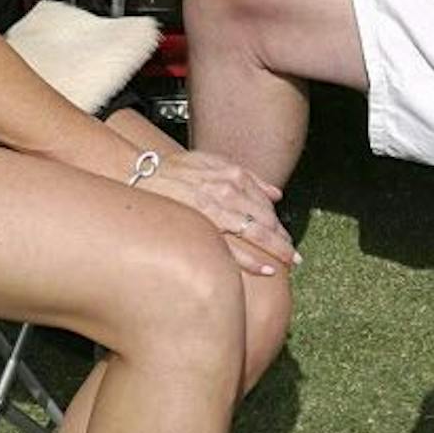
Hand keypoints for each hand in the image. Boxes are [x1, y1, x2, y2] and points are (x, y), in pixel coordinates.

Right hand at [137, 147, 297, 274]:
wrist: (138, 179)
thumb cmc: (173, 172)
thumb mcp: (209, 162)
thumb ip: (245, 175)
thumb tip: (276, 194)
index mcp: (230, 176)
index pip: (264, 202)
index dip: (277, 221)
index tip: (285, 236)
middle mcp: (227, 193)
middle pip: (264, 219)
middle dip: (281, 238)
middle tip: (295, 256)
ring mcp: (215, 212)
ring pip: (255, 233)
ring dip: (276, 249)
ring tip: (289, 262)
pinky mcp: (203, 230)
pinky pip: (233, 250)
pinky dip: (253, 261)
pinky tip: (268, 270)